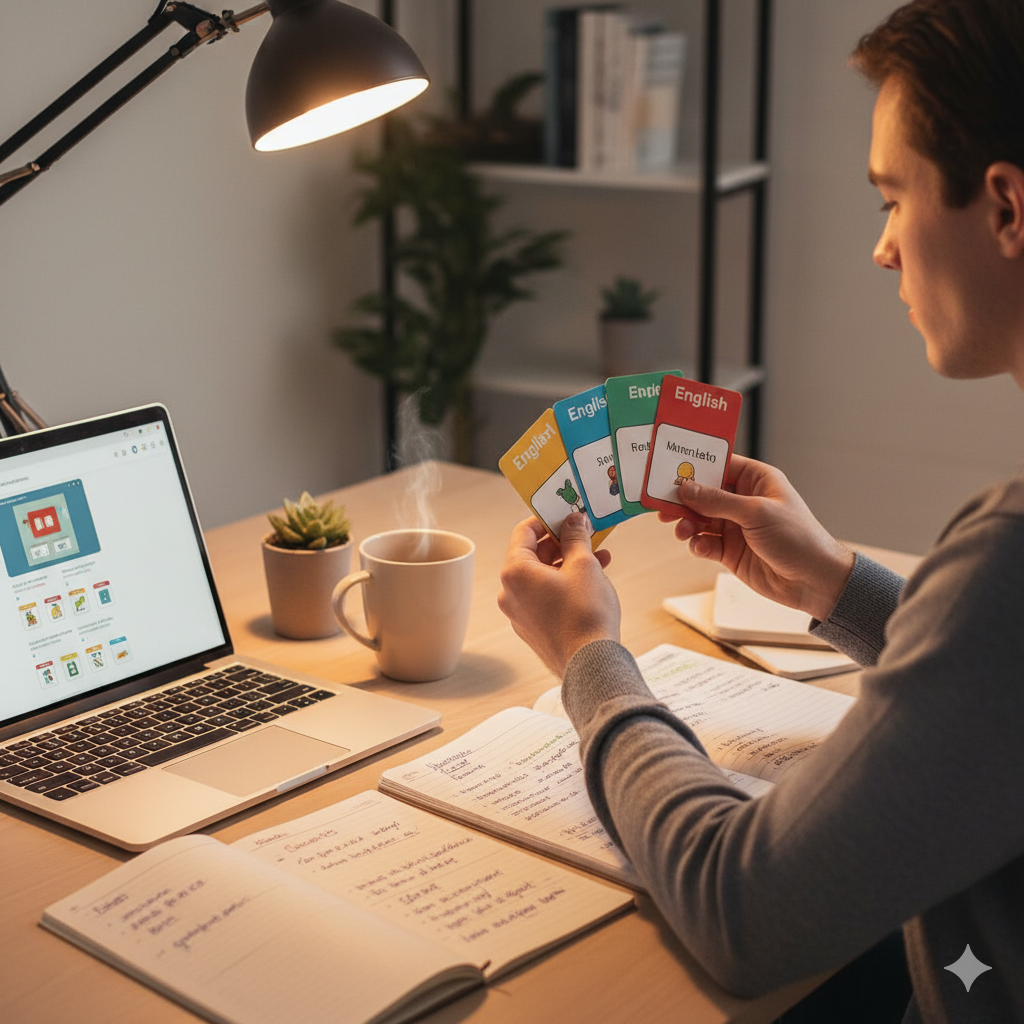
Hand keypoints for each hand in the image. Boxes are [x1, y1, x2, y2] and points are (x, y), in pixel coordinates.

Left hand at [498, 514, 620, 677]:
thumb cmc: (585, 613)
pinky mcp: (532, 628)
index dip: (547, 519)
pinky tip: (591, 583)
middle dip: (562, 543)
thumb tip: (573, 521)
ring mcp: (519, 613)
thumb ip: (575, 537)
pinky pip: (544, 597)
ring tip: (599, 559)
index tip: (567, 515)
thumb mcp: (584, 564)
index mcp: (515, 572)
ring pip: (541, 577)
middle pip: (533, 555)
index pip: (524, 532)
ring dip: (568, 564)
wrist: (590, 664)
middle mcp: (510, 592)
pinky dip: (563, 585)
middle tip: (587, 535)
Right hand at [657, 455, 854, 620]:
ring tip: (683, 531)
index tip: (669, 468)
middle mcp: (744, 500)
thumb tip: (687, 489)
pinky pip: (704, 543)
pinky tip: (700, 548)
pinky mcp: (730, 551)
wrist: (814, 581)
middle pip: (703, 492)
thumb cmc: (798, 538)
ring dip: (687, 524)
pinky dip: (697, 545)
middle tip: (663, 504)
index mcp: (757, 480)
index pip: (720, 464)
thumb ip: (718, 501)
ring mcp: (736, 526)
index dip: (695, 465)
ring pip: (699, 518)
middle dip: (683, 499)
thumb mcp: (757, 513)